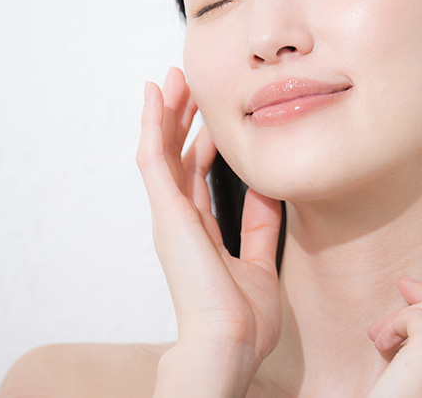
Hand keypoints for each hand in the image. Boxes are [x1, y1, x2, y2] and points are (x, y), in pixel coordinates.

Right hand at [136, 67, 282, 374]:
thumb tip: (267, 190)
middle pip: (173, 157)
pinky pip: (154, 157)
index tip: (209, 120)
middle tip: (186, 84)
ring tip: (172, 78)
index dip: (199, 145)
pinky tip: (157, 95)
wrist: (230, 343)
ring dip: (165, 112)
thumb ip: (260, 226)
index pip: (194, 178)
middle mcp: (178, 220)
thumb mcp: (261, 262)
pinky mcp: (166, 211)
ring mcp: (168, 214)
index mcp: (198, 232)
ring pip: (161, 149)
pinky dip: (153, 123)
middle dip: (179, 119)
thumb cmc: (244, 319)